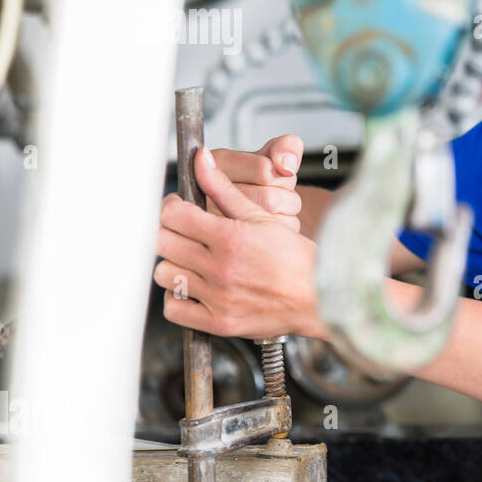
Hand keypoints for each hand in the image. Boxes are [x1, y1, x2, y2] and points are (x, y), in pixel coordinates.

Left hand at [155, 145, 324, 340]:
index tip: (178, 209)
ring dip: (174, 264)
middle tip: (184, 232)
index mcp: (230, 237)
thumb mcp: (261, 215)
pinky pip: (174, 308)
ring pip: (164, 274)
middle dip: (170, 232)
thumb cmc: (294, 258)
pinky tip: (195, 287)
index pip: (172, 215)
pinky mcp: (218, 322)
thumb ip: (224, 187)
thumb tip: (202, 160)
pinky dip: (178, 297)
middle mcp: (220, 268)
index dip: (171, 207)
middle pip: (162, 242)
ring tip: (192, 260)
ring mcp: (218, 297)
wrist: (319, 295)